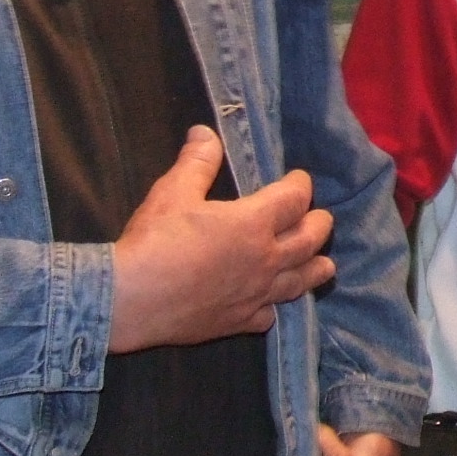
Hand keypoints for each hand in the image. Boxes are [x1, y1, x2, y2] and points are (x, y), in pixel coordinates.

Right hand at [109, 127, 335, 352]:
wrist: (131, 300)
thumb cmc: (154, 242)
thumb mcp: (173, 192)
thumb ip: (196, 162)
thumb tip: (205, 132)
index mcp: (253, 223)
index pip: (294, 199)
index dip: (300, 185)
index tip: (299, 180)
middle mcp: (266, 260)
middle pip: (310, 241)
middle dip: (319, 224)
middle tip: (320, 218)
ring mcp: (257, 294)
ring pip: (301, 282)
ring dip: (316, 269)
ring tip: (325, 265)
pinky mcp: (241, 322)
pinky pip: (270, 315)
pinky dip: (276, 306)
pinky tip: (273, 305)